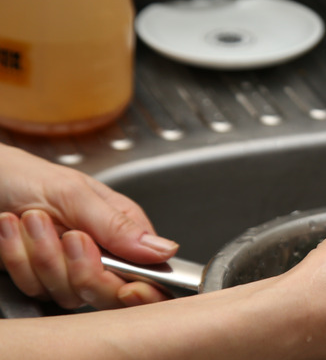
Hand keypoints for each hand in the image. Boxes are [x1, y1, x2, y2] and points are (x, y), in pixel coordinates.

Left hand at [0, 143, 177, 308]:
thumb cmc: (24, 176)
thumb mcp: (75, 193)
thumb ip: (118, 226)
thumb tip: (165, 251)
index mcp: (123, 230)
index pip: (150, 273)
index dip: (145, 289)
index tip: (127, 288)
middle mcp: (101, 254)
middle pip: (111, 293)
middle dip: (84, 269)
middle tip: (70, 238)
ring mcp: (68, 270)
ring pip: (70, 294)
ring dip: (43, 255)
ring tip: (32, 219)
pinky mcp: (38, 280)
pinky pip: (35, 290)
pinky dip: (18, 259)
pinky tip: (12, 230)